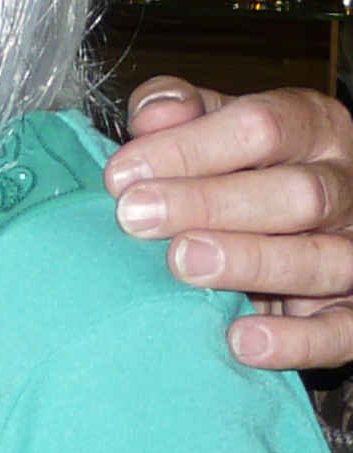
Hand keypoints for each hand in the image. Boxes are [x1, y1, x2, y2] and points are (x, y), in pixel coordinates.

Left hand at [104, 76, 352, 370]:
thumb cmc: (240, 169)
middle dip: (212, 204)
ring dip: (250, 262)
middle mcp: (348, 187)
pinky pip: (340, 330)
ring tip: (183, 263)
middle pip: (298, 193)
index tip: (123, 175)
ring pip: (322, 258)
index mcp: (315, 129)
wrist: (299, 227)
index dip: (190, 147)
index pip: (263, 126)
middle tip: (138, 216)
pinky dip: (296, 341)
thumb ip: (182, 111)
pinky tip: (242, 341)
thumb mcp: (214, 126)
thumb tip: (155, 115)